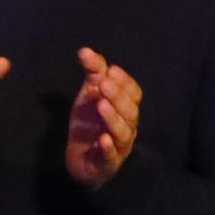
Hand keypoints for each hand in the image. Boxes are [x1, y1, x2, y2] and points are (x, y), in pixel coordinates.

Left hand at [64, 47, 140, 187]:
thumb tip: (85, 50)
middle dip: (118, 96)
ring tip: (101, 105)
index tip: (111, 70)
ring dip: (113, 118)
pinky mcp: (106, 163)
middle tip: (103, 83)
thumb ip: (92, 72)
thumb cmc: (90, 121)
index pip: (134, 94)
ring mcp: (118, 146)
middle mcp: (126, 126)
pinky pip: (111, 157)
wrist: (80, 157)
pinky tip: (102, 139)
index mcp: (125, 108)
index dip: (125, 82)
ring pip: (123, 133)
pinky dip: (108, 148)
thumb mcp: (89, 93)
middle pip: (130, 112)